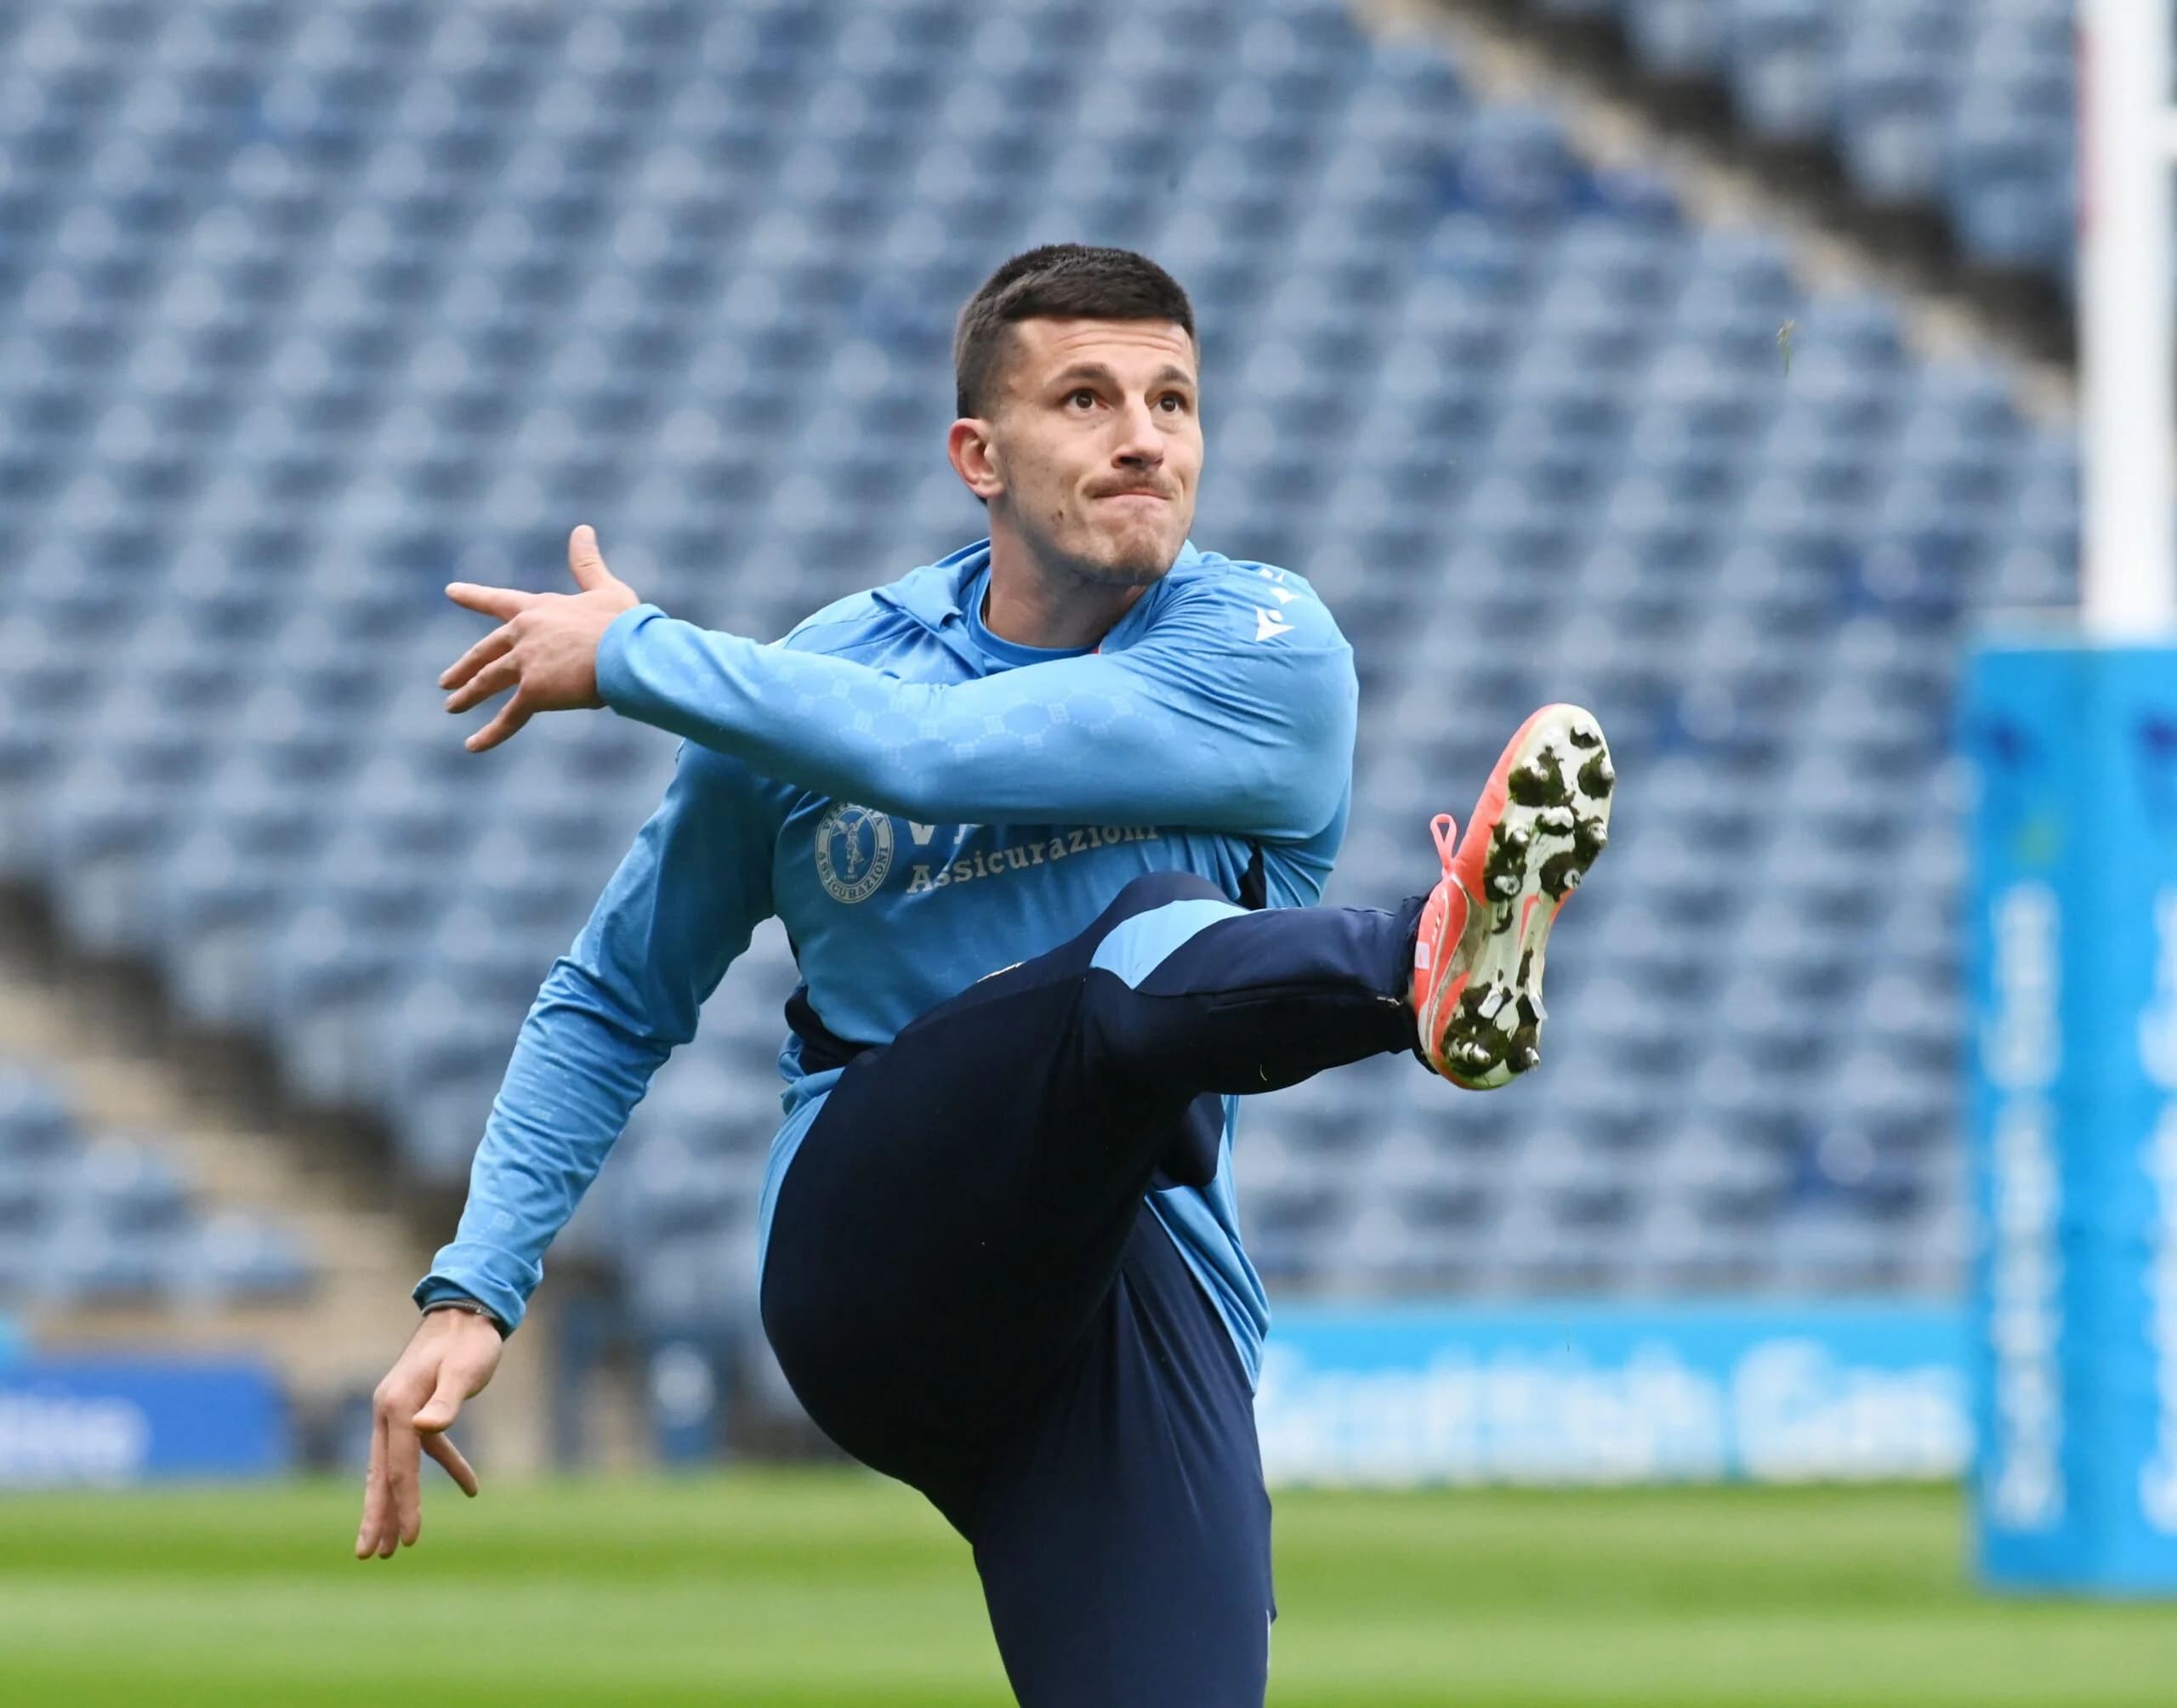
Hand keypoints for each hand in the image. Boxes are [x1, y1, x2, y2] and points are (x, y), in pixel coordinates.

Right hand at [354, 1308, 502, 1559]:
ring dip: (396, 1502)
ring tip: (396, 1543)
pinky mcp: (417, 1409)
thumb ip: (446, 1401)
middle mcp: (389, 1411)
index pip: (399, 1467)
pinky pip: (425, 1448)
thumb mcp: (463, 1370)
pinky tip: (470, 1487)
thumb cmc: (469, 1341)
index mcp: (396, 1406)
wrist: (467, 1310)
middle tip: (370, 1556)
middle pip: (381, 1474)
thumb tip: (424, 1429)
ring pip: (394, 1467)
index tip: (411, 1539)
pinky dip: (445, 1466)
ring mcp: (400, 1411)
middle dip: (378, 1516)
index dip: (405, 1505)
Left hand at [441, 524, 641, 751]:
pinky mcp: (533, 692)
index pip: (499, 601)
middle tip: (446, 680)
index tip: (451, 591)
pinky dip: (490, 734)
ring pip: (488, 681)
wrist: (628, 653)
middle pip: (485, 651)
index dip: (474, 596)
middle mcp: (524, 634)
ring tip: (451, 706)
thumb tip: (581, 528)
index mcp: (539, 609)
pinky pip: (508, 717)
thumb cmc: (624, 622)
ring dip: (468, 695)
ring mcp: (525, 664)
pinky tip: (472, 746)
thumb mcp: (606, 589)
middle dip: (464, 666)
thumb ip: (587, 563)